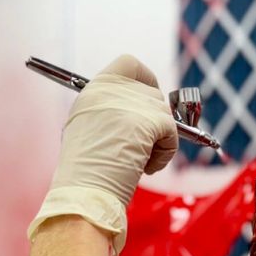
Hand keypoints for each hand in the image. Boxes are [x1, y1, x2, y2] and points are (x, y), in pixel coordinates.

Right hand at [29, 55, 178, 255]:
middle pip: (151, 94)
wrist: (84, 191)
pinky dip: (165, 153)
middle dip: (153, 122)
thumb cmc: (83, 173)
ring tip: (140, 162)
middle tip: (142, 147)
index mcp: (93, 89)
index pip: (128, 64)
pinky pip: (172, 132)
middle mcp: (112, 88)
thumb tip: (136, 116)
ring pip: (164, 115)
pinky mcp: (150, 120)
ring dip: (158, 141)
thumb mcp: (86, 131)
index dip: (144, 80)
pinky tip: (147, 168)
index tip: (147, 101)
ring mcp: (131, 102)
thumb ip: (109, 113)